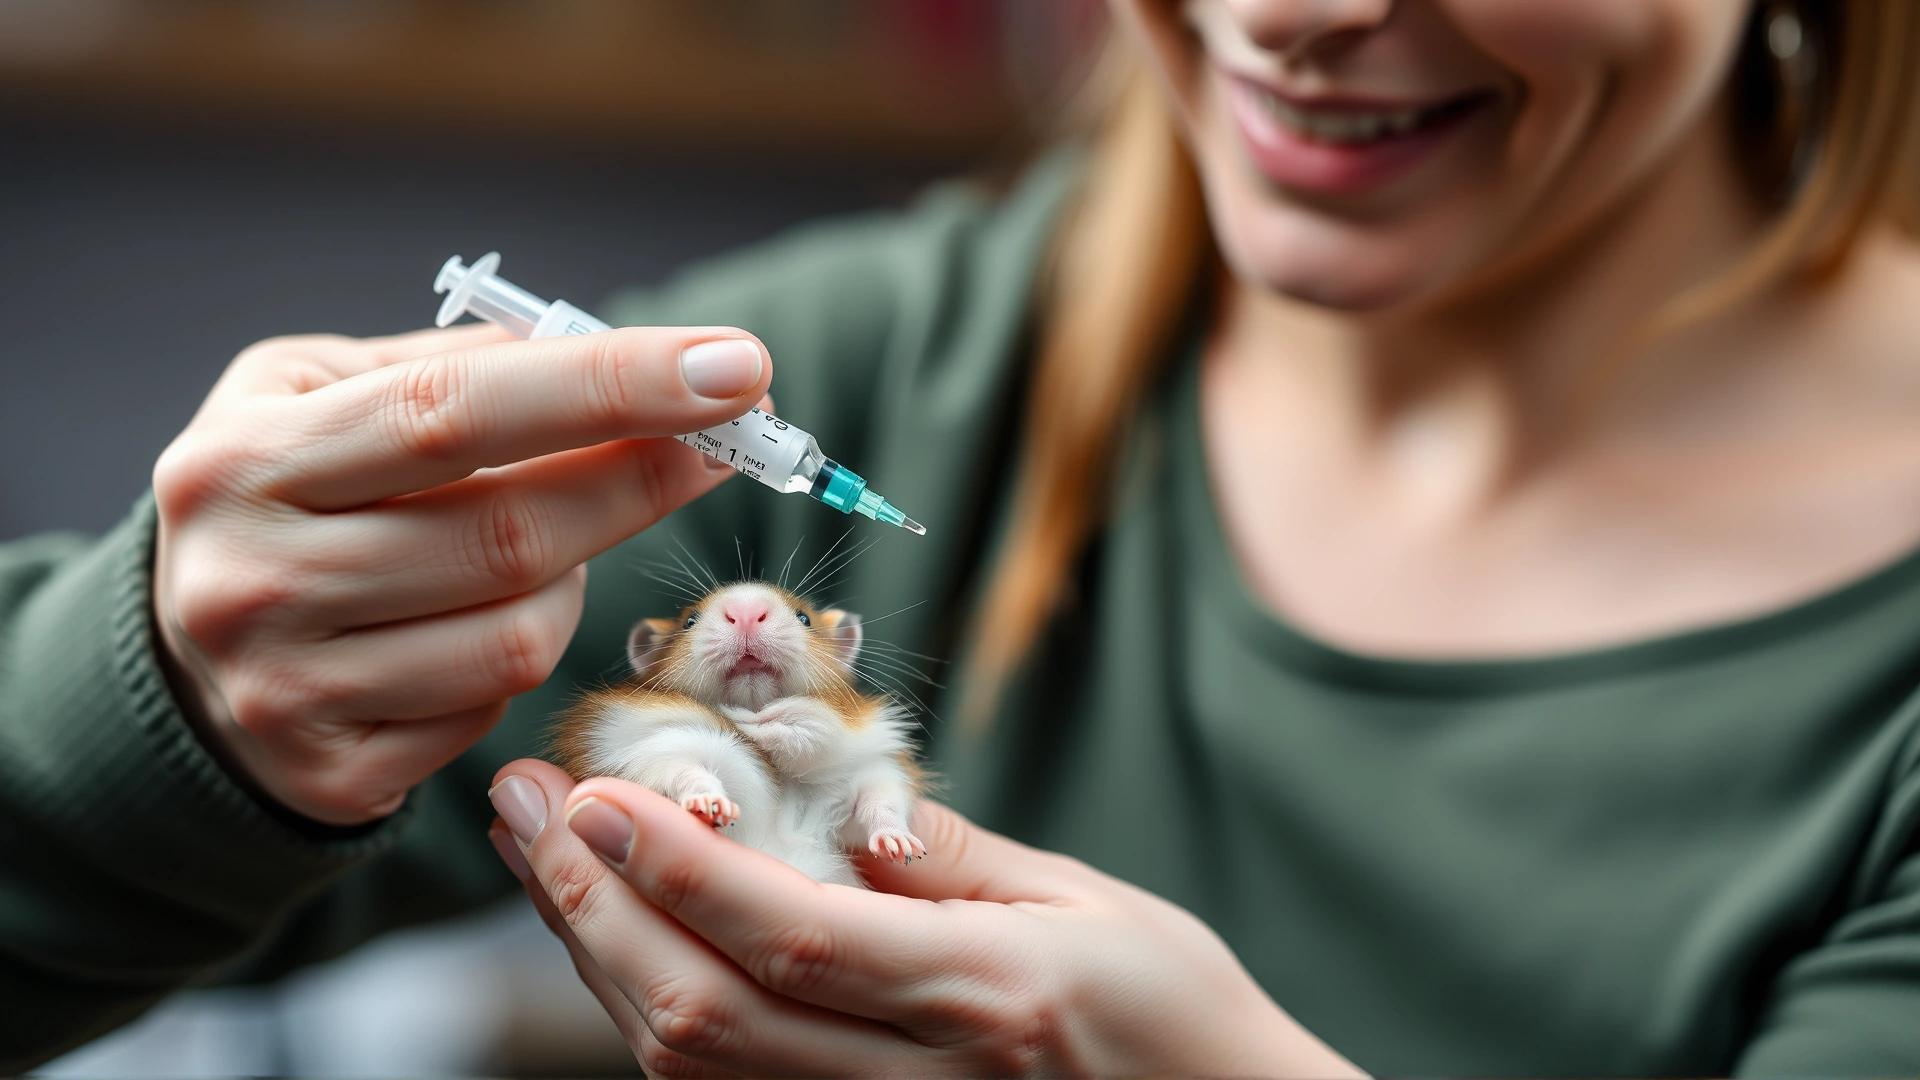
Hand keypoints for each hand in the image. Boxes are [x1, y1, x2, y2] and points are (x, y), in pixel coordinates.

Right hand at [153, 325, 771, 823]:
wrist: (186, 659)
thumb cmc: (289, 497)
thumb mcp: (318, 394)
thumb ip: (453, 366)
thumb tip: (630, 364)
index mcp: (246, 460)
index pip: (458, 408)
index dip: (611, 384)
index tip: (737, 367)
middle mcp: (252, 580)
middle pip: (512, 531)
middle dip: (645, 478)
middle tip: (728, 440)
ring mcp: (288, 692)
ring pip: (521, 636)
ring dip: (576, 580)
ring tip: (552, 541)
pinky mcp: (333, 775)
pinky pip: (494, 710)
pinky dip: (522, 653)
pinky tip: (491, 619)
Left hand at [487, 759, 1362, 1077]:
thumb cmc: (1175, 1014)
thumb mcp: (1089, 905)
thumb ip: (958, 859)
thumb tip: (849, 804)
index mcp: (982, 998)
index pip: (791, 936)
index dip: (676, 869)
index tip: (593, 794)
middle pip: (705, 1015)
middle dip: (591, 908)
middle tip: (523, 805)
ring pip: (693, 1065)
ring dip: (598, 955)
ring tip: (546, 855)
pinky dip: (648, 1013)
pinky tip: (616, 938)